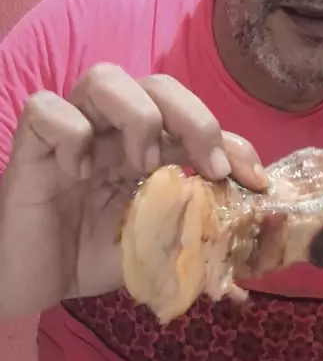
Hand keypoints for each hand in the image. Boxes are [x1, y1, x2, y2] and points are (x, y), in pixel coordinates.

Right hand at [0, 64, 265, 316]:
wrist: (30, 282)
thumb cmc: (90, 257)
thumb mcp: (155, 247)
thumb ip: (192, 237)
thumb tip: (243, 261)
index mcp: (147, 145)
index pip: (196, 118)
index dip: (232, 141)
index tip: (254, 181)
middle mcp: (113, 129)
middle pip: (158, 83)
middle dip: (196, 118)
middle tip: (207, 168)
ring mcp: (73, 131)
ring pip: (104, 77)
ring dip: (137, 117)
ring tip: (140, 165)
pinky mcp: (31, 144)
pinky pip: (47, 108)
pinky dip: (70, 133)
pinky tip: (76, 172)